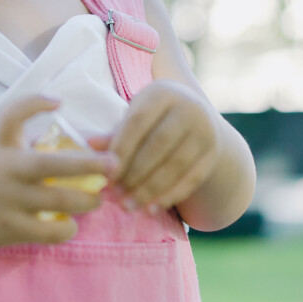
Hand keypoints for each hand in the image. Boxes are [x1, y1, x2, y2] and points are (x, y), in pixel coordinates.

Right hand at [0, 96, 118, 249]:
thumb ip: (28, 147)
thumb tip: (79, 146)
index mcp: (3, 146)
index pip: (14, 116)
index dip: (35, 103)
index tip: (58, 102)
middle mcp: (6, 170)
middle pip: (50, 165)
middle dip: (88, 164)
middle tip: (114, 165)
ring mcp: (8, 201)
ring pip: (58, 201)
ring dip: (86, 201)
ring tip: (98, 199)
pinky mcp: (10, 229)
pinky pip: (49, 232)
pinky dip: (67, 229)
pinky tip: (72, 224)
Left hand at [93, 81, 218, 213]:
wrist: (196, 117)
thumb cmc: (154, 118)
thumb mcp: (136, 116)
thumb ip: (115, 133)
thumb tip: (90, 146)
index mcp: (162, 92)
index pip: (138, 122)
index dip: (121, 149)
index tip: (105, 173)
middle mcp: (189, 107)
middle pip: (158, 144)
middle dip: (135, 173)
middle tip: (115, 195)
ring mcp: (205, 130)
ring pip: (176, 165)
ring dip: (150, 189)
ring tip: (128, 206)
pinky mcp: (213, 153)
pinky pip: (192, 179)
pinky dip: (171, 196)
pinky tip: (152, 209)